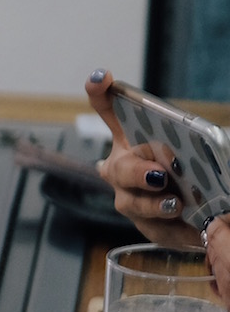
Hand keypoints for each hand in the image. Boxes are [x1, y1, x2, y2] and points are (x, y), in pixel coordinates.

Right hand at [86, 69, 197, 250]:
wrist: (212, 206)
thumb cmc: (199, 168)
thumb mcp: (199, 145)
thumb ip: (188, 138)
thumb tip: (161, 119)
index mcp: (134, 138)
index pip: (110, 112)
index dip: (100, 95)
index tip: (101, 79)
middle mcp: (124, 167)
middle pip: (119, 168)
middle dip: (136, 171)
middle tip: (158, 174)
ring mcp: (129, 197)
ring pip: (130, 202)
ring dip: (150, 204)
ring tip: (175, 204)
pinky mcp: (145, 225)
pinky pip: (153, 229)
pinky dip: (172, 230)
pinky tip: (194, 233)